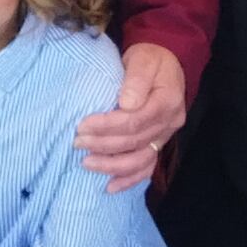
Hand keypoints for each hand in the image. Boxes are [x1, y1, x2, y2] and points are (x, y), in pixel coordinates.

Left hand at [72, 41, 188, 189]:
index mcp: (167, 101)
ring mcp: (165, 136)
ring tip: (87, 164)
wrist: (164, 63)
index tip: (83, 125)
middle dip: (103, 145)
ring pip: (140, 160)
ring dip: (112, 166)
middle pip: (134, 142)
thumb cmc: (150, 59)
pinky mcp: (157, 143)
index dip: (107, 126)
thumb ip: (136, 79)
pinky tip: (110, 187)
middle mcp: (169, 123)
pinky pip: (146, 167)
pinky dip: (129, 179)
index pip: (134, 121)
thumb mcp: (143, 59)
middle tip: (77, 142)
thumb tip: (126, 104)